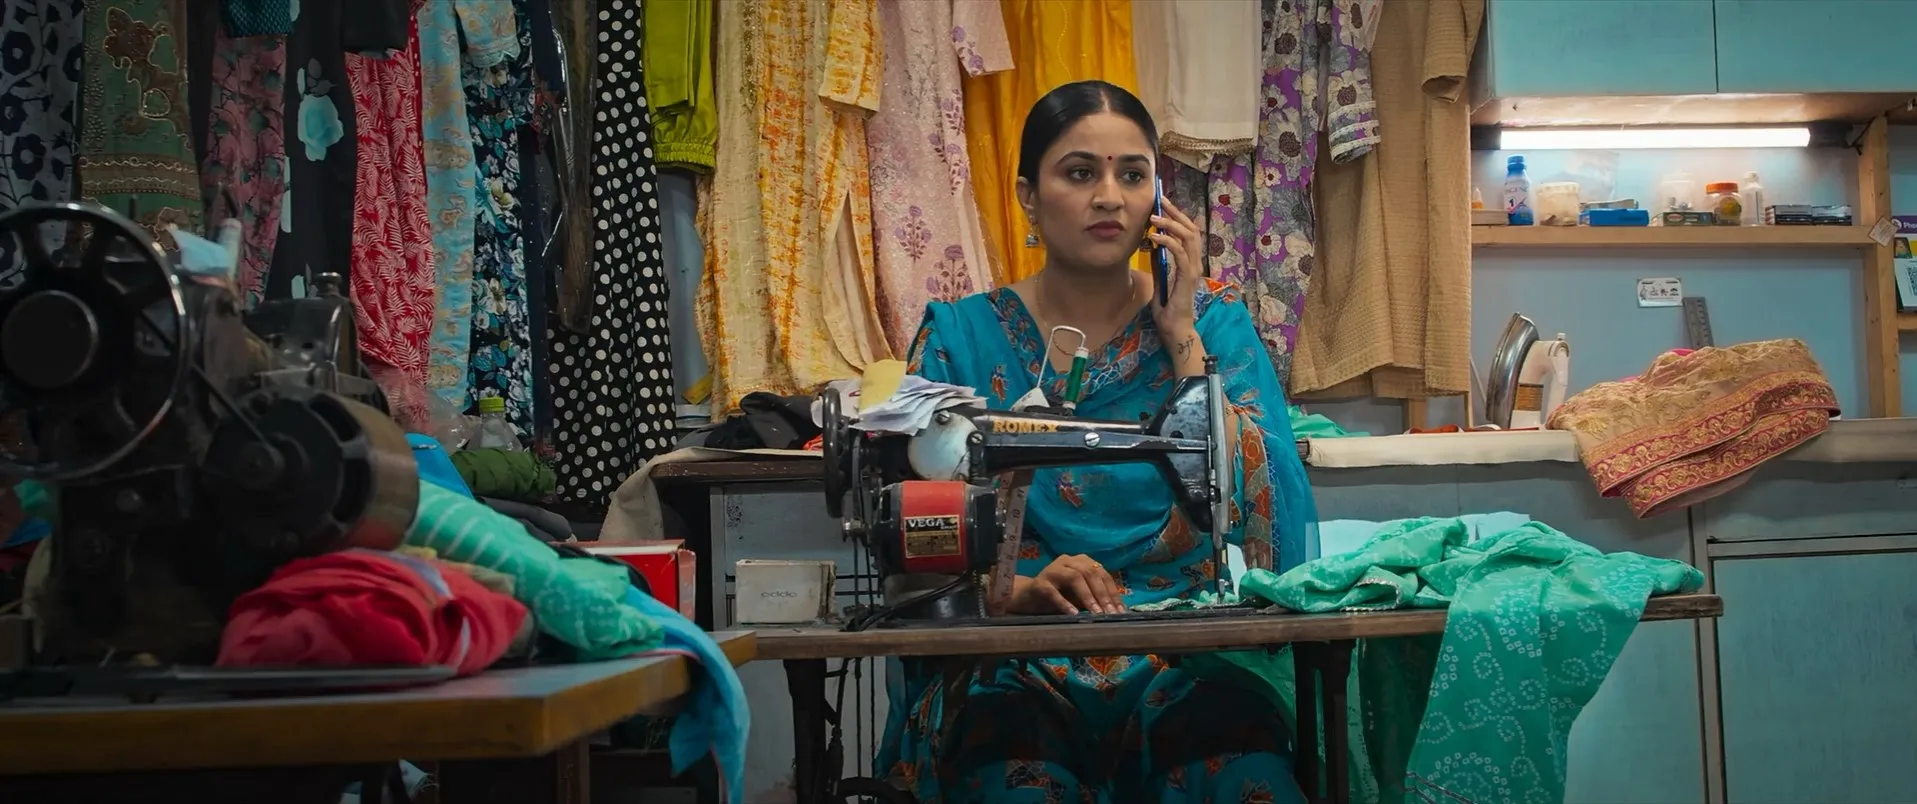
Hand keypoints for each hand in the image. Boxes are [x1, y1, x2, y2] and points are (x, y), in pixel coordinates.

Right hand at [1011, 554, 1125, 614]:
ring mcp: (1053, 569)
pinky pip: (1053, 592)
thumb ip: (1095, 598)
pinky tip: (1073, 613)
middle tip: (1110, 613)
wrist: (1027, 597)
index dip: (1112, 592)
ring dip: (1087, 596)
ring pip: (1075, 578)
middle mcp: (1068, 561)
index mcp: (1081, 561)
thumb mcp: (1079, 597)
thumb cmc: (1057, 597)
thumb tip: (1116, 611)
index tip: (1120, 611)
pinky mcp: (1039, 582)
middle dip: (1103, 594)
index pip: (1102, 573)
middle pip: (1090, 573)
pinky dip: (1064, 603)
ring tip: (1096, 613)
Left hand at [1147, 196, 1204, 338]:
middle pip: (1191, 229)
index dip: (1177, 217)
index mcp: (1189, 263)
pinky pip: (1179, 253)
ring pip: (1187, 237)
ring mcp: (1193, 269)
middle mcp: (1194, 263)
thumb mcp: (1160, 283)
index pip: (1188, 233)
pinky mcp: (1187, 277)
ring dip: (1170, 224)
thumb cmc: (1168, 311)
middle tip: (1161, 200)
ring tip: (1154, 218)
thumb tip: (1153, 248)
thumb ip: (1159, 266)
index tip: (1163, 205)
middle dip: (1176, 213)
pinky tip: (1154, 238)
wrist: (1175, 330)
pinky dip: (1167, 242)